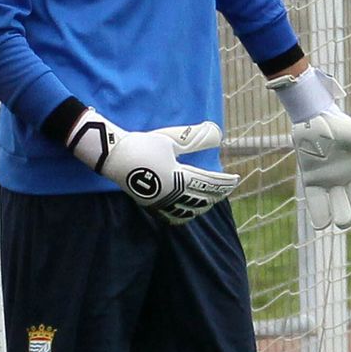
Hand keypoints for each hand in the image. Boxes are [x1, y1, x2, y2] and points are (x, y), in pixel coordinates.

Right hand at [65, 108, 239, 223]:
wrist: (114, 155)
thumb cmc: (143, 144)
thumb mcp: (171, 139)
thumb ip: (195, 138)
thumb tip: (218, 134)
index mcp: (179, 178)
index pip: (210, 183)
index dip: (225, 182)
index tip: (236, 179)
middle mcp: (171, 194)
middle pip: (202, 199)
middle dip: (216, 194)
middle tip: (225, 187)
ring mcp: (160, 202)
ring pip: (189, 211)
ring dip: (203, 205)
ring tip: (209, 199)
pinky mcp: (150, 204)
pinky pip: (173, 216)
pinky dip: (186, 214)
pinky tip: (188, 210)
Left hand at [268, 68, 350, 228]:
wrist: (310, 122)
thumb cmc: (337, 127)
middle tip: (350, 185)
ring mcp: (333, 189)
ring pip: (344, 221)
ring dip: (340, 211)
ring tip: (333, 190)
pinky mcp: (314, 190)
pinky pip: (319, 218)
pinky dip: (321, 218)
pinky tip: (322, 211)